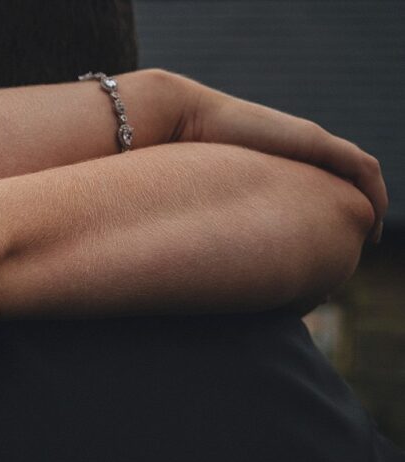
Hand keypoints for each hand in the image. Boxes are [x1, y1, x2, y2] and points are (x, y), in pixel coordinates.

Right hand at [182, 78, 385, 240]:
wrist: (184, 121)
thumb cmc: (183, 161)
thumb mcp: (210, 193)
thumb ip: (219, 210)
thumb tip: (204, 246)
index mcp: (278, 161)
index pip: (321, 185)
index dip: (333, 212)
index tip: (334, 245)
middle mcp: (298, 149)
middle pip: (344, 181)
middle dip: (356, 212)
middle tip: (360, 245)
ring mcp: (309, 143)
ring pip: (359, 175)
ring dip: (371, 204)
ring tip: (369, 237)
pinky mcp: (315, 142)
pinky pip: (361, 169)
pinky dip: (373, 193)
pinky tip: (371, 220)